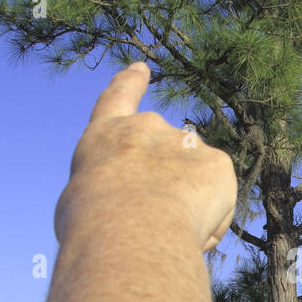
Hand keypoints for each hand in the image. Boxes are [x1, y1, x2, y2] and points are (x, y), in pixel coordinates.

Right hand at [54, 62, 236, 252]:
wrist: (127, 229)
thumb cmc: (93, 225)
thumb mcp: (82, 202)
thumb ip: (112, 190)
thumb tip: (138, 202)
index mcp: (105, 136)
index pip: (117, 99)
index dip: (129, 83)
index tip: (141, 69)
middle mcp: (147, 127)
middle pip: (166, 156)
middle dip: (167, 185)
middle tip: (150, 222)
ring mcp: (185, 142)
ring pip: (194, 184)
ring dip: (187, 208)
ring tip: (164, 232)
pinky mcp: (217, 162)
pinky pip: (219, 200)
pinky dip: (209, 221)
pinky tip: (189, 232)